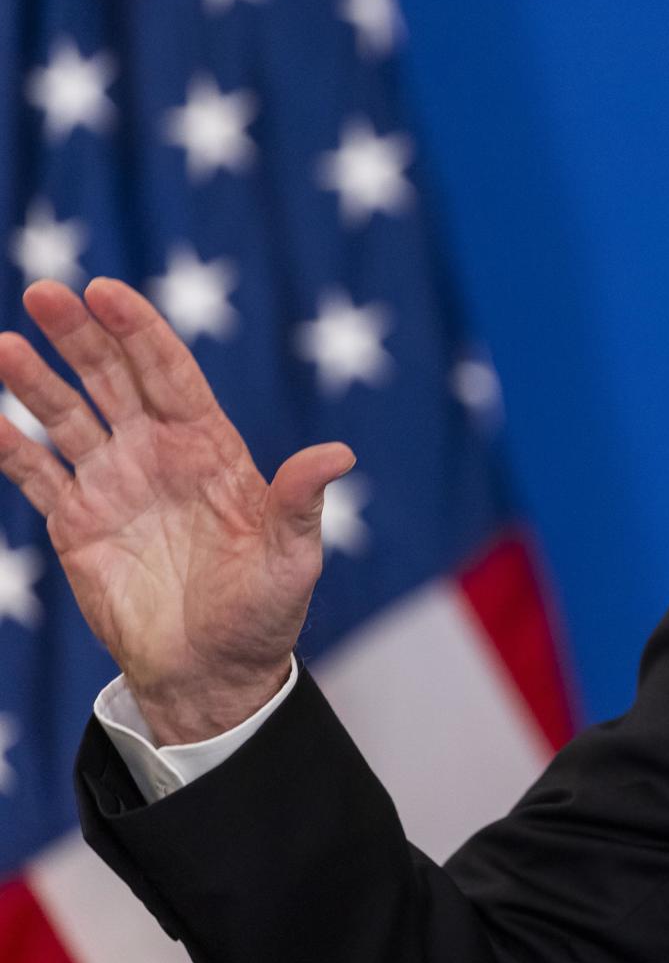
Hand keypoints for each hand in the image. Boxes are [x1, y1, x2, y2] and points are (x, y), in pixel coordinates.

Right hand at [0, 278, 353, 744]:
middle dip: (81, 336)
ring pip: (67, 417)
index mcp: (211, 446)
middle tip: (45, 292)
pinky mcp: (76, 523)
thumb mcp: (293, 557)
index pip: (169, 373)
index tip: (107, 292)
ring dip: (34, 381)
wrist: (215, 670)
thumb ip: (301, 501)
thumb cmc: (265, 611)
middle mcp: (157, 452)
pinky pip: (35, 475)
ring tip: (2, 345)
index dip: (140, 331)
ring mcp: (113, 483)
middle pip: (113, 379)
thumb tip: (340, 453)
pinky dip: (9, 445)